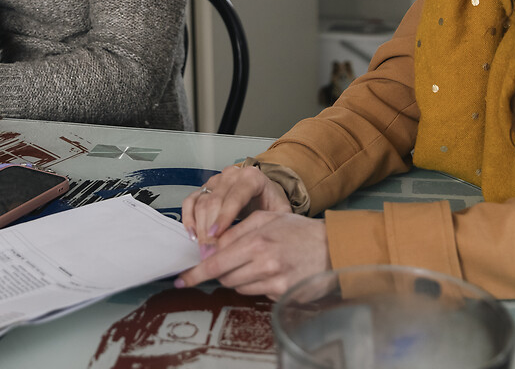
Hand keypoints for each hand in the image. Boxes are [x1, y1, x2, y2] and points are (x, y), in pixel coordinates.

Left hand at [175, 210, 330, 298]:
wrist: (332, 247)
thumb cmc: (299, 231)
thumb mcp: (266, 218)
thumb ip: (237, 230)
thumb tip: (212, 245)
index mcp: (256, 242)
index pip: (216, 263)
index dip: (196, 274)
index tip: (182, 280)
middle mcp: (263, 263)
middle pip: (224, 278)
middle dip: (221, 271)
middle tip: (233, 260)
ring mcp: (274, 281)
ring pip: (238, 287)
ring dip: (239, 278)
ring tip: (256, 263)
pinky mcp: (282, 294)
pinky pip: (256, 294)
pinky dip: (256, 284)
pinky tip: (270, 272)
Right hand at [182, 164, 291, 245]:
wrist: (265, 192)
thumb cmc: (272, 202)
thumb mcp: (280, 211)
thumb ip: (274, 223)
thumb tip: (260, 242)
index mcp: (252, 177)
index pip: (235, 197)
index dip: (224, 217)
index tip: (217, 236)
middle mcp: (231, 175)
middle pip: (215, 201)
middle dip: (210, 229)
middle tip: (210, 252)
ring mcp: (216, 181)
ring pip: (201, 202)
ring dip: (200, 228)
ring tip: (203, 249)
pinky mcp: (205, 188)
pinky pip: (190, 201)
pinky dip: (189, 218)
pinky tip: (192, 234)